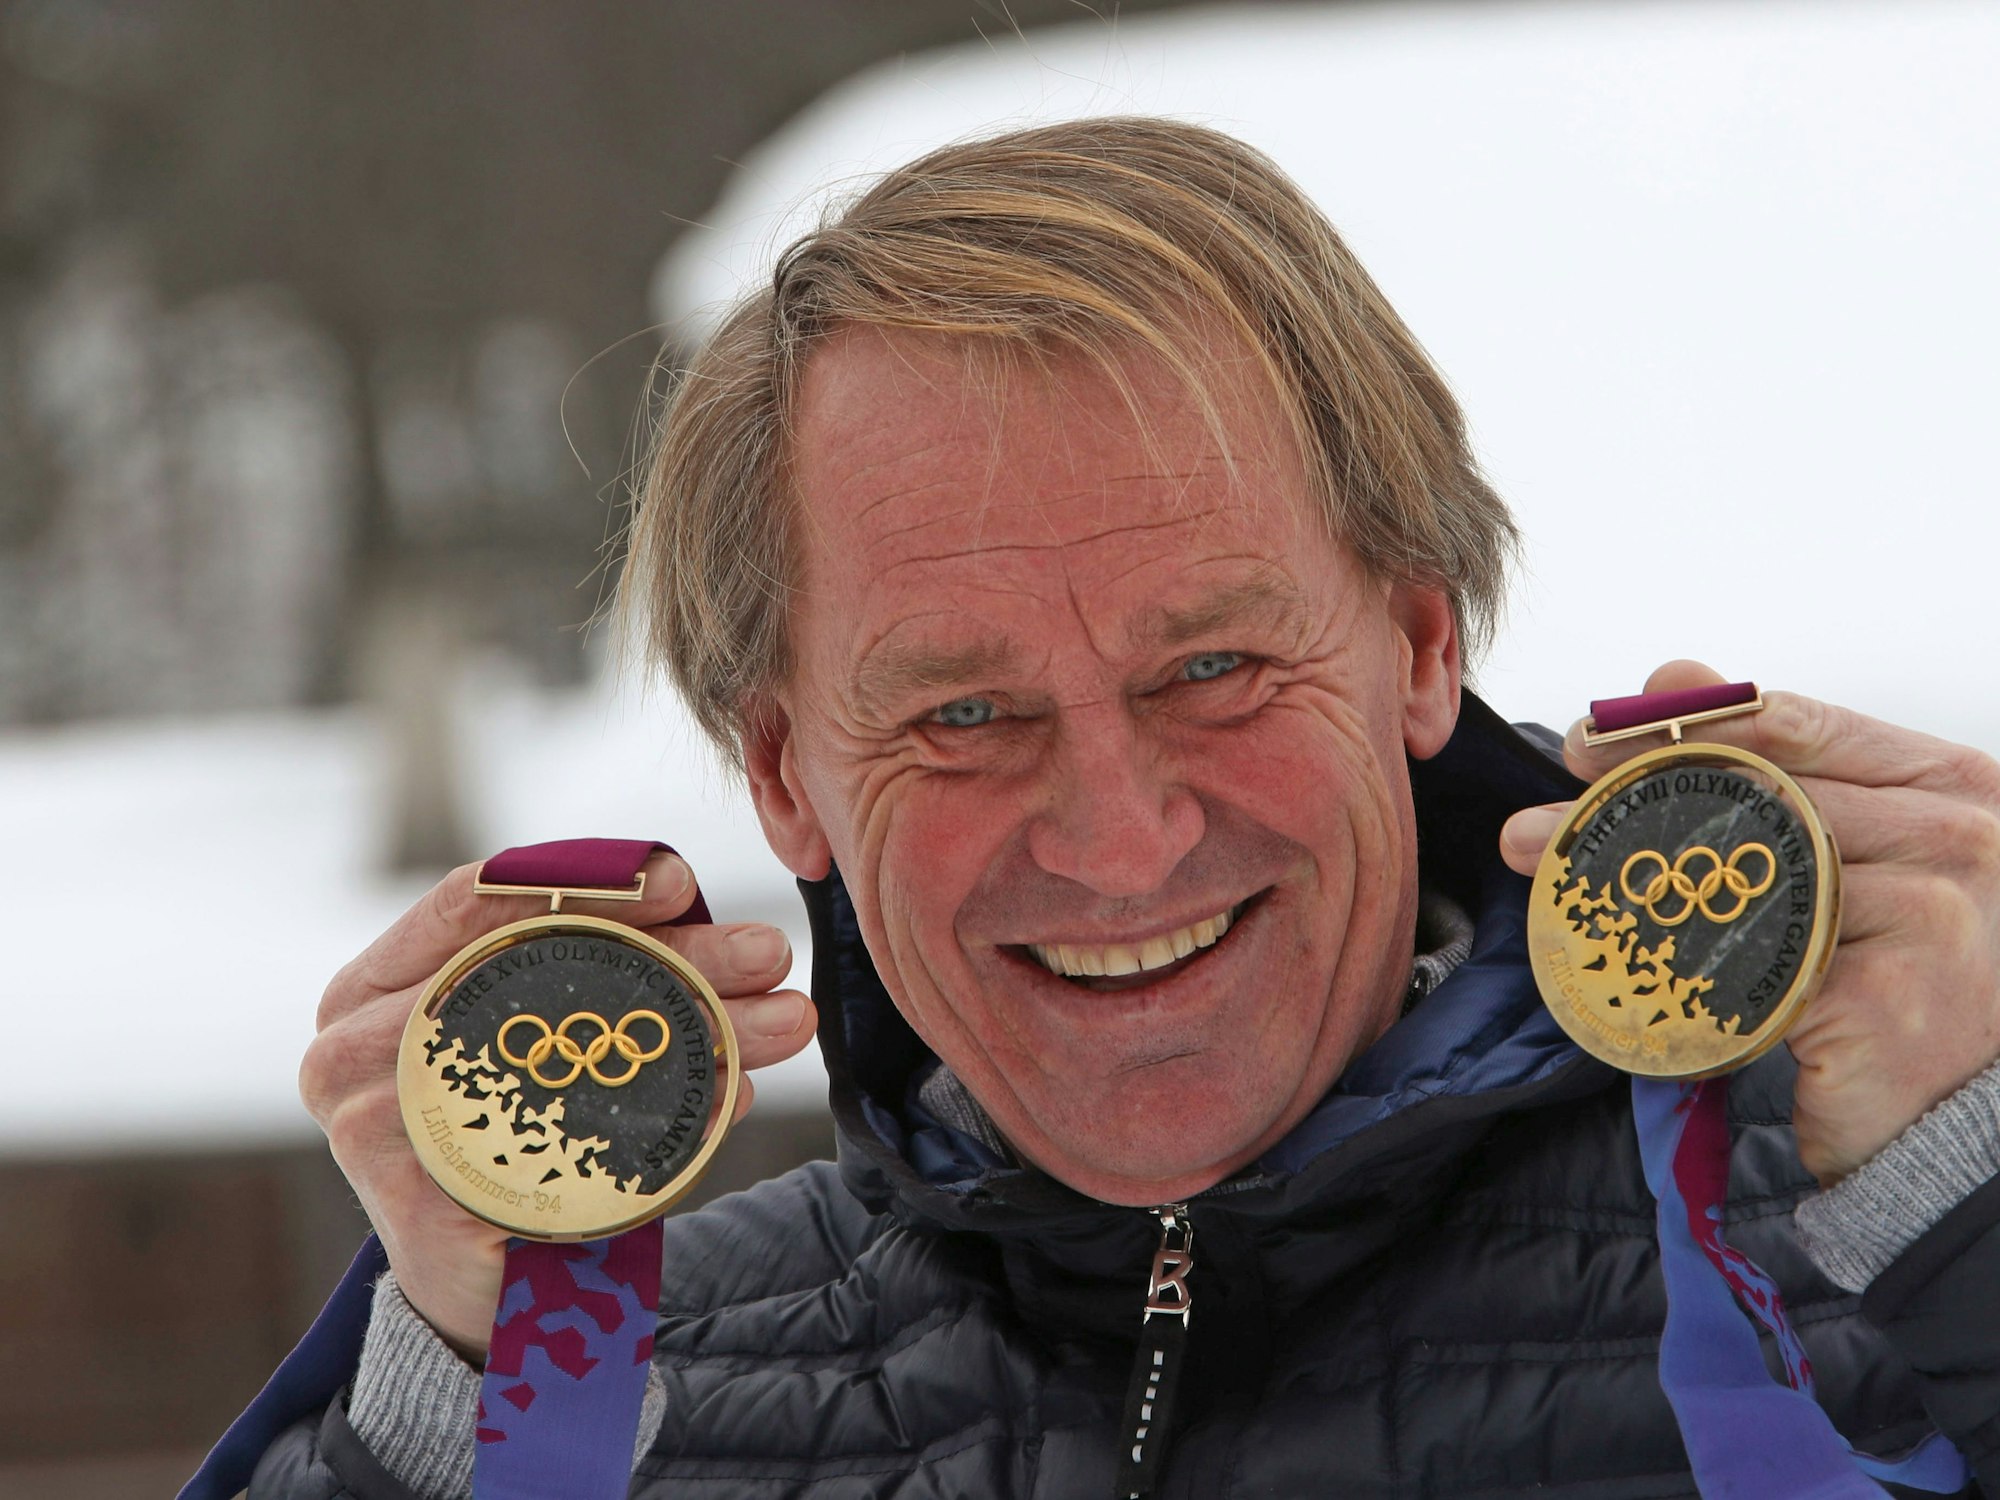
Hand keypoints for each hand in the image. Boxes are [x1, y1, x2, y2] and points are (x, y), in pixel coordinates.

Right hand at [299, 850, 816, 1358]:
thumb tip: (747, 949)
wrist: (474, 1281)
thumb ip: (608, 971)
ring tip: (785, 1020)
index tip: (679, 879)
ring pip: (560, 1057)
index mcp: (376, 982)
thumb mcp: (536, 1028)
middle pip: (537, 973)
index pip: (476, 900)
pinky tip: (730, 1101)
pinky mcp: (423, 1207)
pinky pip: (564, 1148)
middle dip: (674, 954)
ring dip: (692, 1030)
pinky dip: (665, 1120)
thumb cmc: (507, 1126)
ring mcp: (376, 1128)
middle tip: (768, 951)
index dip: (581, 879)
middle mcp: (356, 1045)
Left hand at [1499, 661, 1999, 1183]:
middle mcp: (1956, 838)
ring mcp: (1929, 916)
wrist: (1971, 1116)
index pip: (1797, 726)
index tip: (1590, 736)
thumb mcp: (1864, 846)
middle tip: (1539, 816)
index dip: (1682, 723)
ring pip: (1736, 879)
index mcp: (1949, 782)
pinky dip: (1675, 963)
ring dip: (1627, 879)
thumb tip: (1673, 675)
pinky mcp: (1883, 998)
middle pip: (1754, 799)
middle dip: (1627, 802)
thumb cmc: (1907, 964)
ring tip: (1549, 878)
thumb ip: (1782, 768)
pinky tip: (1623, 962)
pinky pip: (1745, 966)